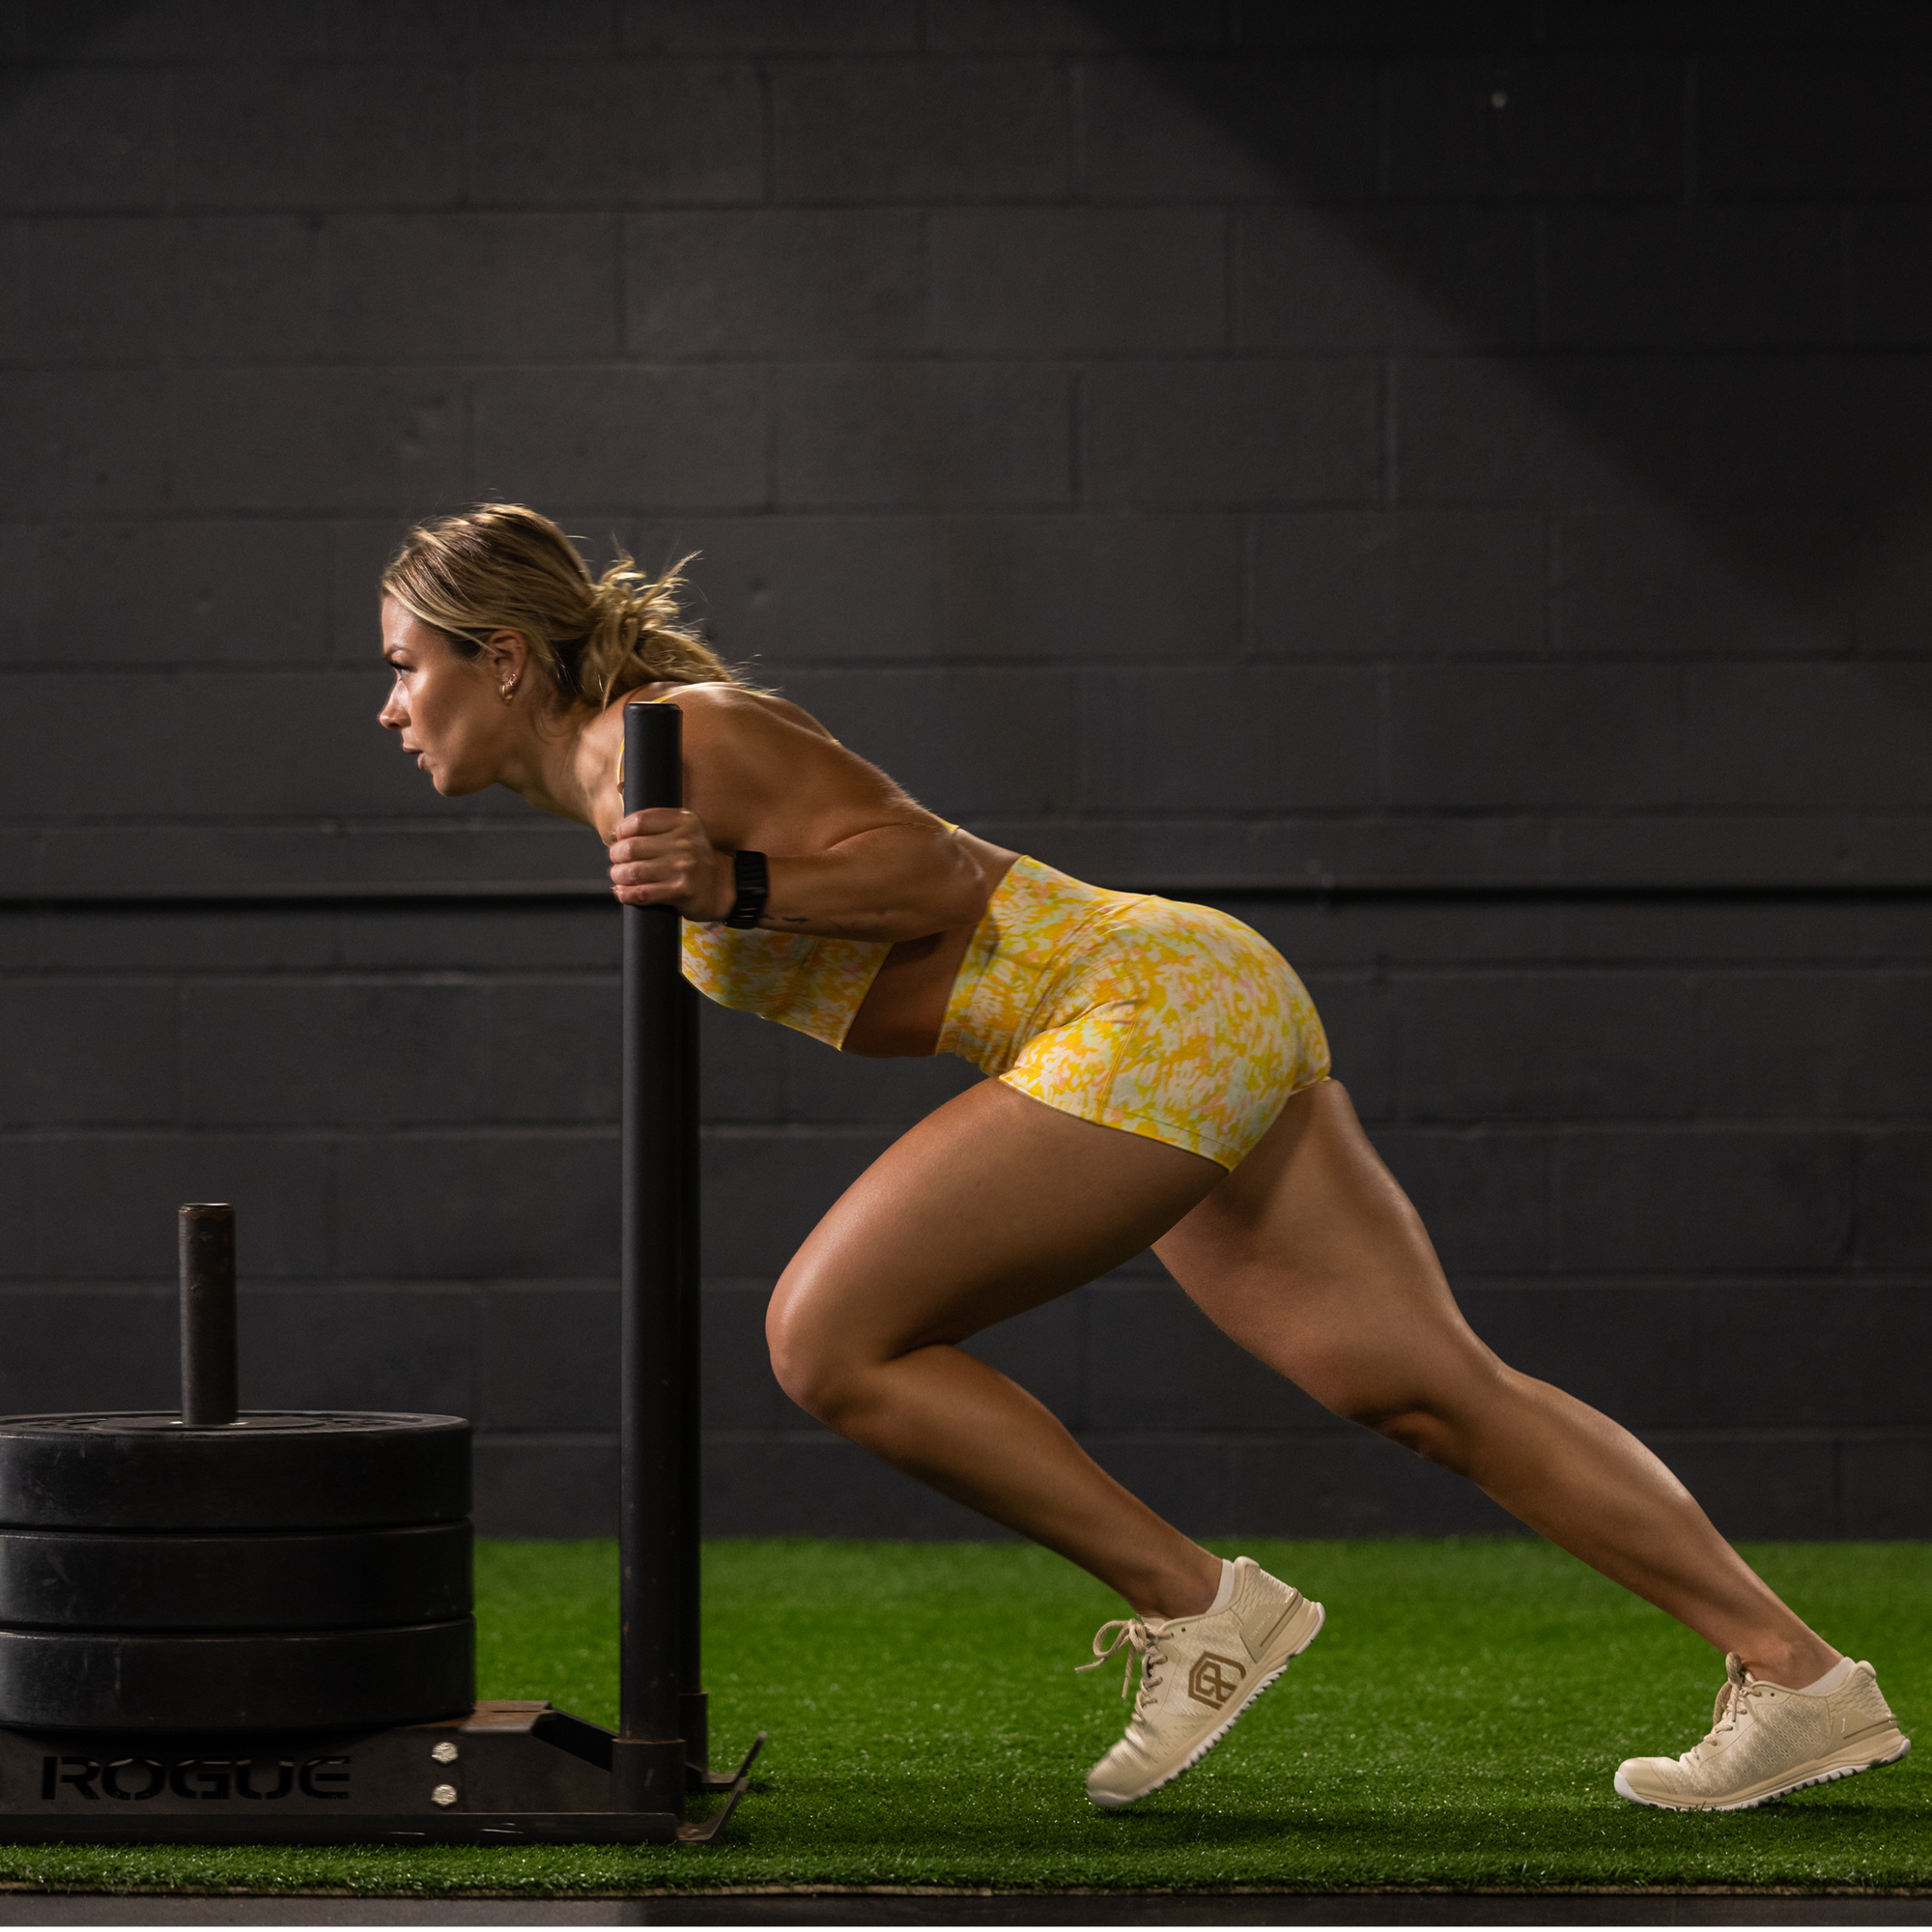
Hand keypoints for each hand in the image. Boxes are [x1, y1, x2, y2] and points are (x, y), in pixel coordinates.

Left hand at [607, 807, 731, 916]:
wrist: (719, 888)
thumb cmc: (693, 859)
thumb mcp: (683, 831)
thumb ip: (656, 823)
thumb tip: (617, 824)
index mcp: (684, 821)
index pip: (639, 821)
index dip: (621, 831)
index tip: (618, 838)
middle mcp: (686, 842)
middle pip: (632, 847)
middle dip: (616, 855)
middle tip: (617, 860)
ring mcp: (684, 867)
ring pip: (634, 871)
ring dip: (619, 876)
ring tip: (619, 876)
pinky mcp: (681, 890)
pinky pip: (642, 893)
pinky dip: (626, 894)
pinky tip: (623, 892)